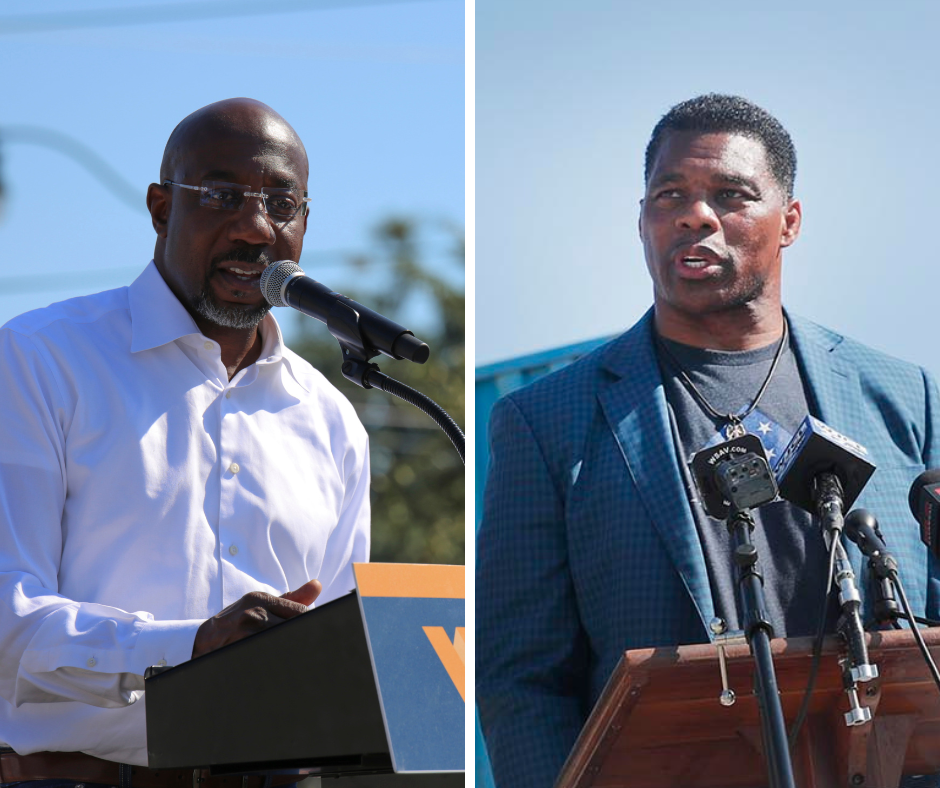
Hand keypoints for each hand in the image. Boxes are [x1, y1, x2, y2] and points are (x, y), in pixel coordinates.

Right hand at [191, 579, 321, 657]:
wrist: (203, 639)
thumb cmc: (238, 619)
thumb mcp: (261, 604)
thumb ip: (292, 598)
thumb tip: (317, 585)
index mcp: (261, 600)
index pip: (300, 612)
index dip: (310, 623)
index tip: (314, 631)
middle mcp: (254, 615)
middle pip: (293, 627)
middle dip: (302, 636)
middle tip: (312, 645)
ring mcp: (246, 635)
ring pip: (283, 641)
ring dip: (291, 647)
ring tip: (296, 654)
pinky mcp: (240, 650)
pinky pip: (265, 654)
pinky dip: (278, 659)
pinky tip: (281, 665)